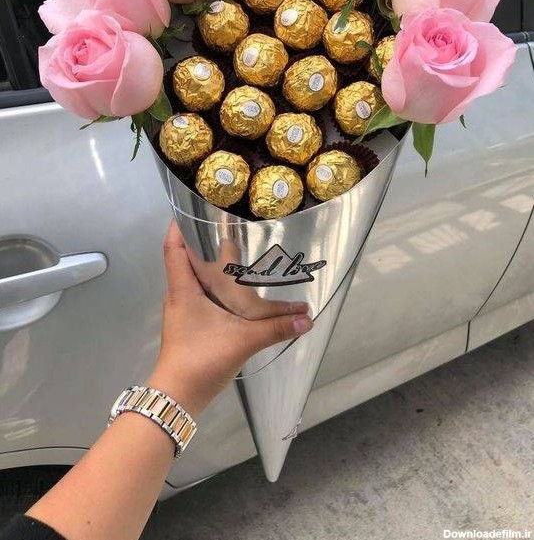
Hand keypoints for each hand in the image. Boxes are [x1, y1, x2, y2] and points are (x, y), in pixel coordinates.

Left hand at [148, 220, 312, 416]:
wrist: (178, 397)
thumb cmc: (200, 359)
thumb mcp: (242, 341)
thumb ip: (275, 328)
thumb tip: (307, 318)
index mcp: (184, 290)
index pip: (173, 248)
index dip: (179, 226)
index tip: (190, 208)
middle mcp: (180, 295)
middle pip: (187, 259)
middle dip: (204, 242)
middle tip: (228, 225)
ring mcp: (184, 311)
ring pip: (196, 279)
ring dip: (212, 265)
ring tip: (237, 251)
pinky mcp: (191, 325)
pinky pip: (202, 295)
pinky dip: (217, 286)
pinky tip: (236, 290)